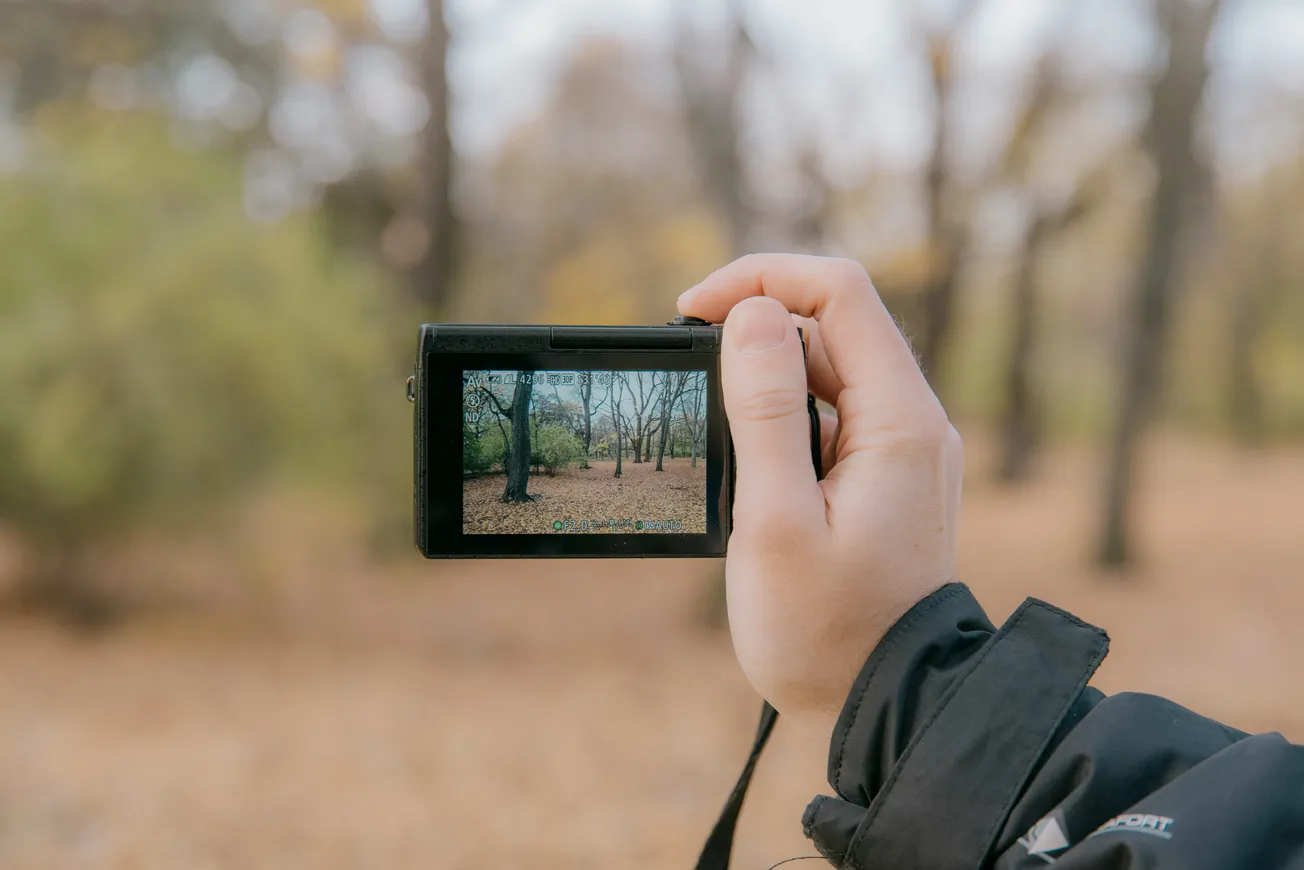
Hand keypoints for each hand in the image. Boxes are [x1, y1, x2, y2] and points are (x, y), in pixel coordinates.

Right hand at [678, 254, 963, 738]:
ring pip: (828, 368)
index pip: (840, 292)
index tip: (691, 312)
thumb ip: (767, 412)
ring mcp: (901, 448)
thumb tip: (751, 315)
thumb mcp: (777, 522)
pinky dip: (782, 417)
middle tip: (687, 376)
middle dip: (754, 328)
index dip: (761, 279)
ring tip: (716, 437)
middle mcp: (912, 421)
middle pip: (832, 324)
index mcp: (899, 421)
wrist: (889, 709)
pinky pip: (830, 414)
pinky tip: (747, 465)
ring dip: (764, 378)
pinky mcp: (883, 474)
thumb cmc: (828, 633)